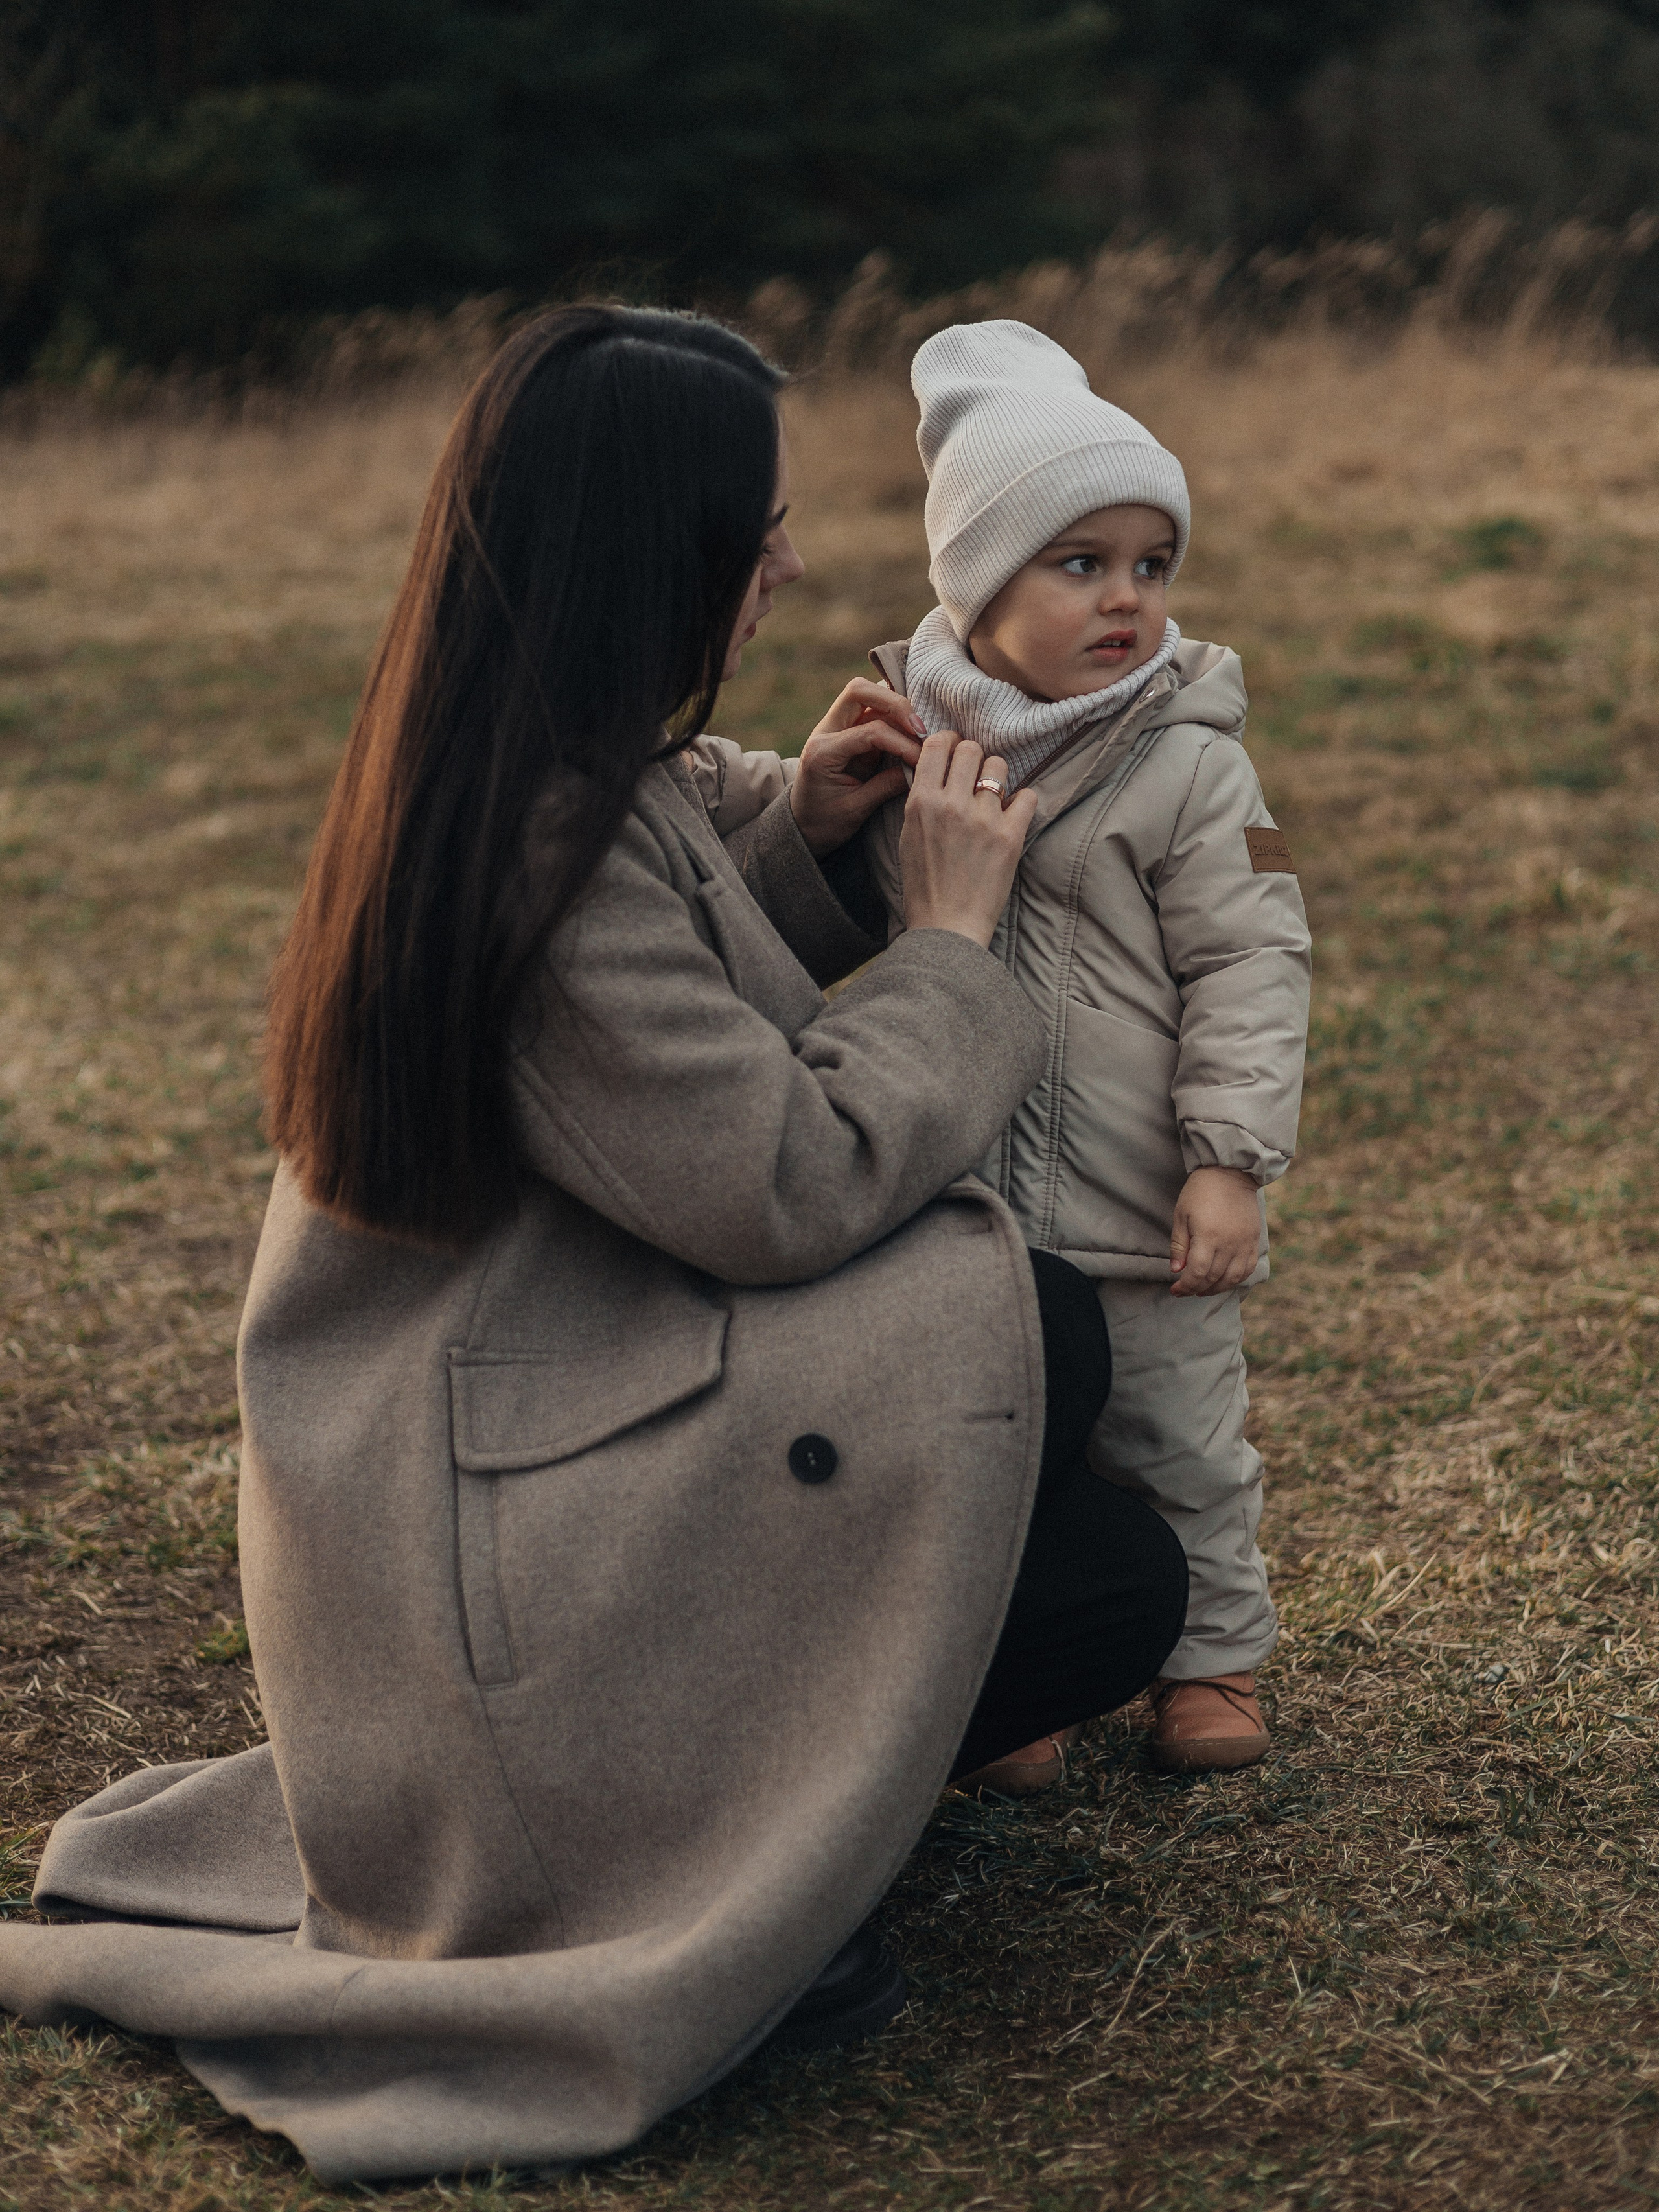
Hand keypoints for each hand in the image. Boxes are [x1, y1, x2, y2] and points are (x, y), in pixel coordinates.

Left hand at [789, 678, 926, 857]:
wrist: (802, 824)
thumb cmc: (825, 822)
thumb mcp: (856, 810)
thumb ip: (886, 787)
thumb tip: (920, 768)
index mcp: (822, 753)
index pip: (869, 732)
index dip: (901, 742)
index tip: (920, 760)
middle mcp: (825, 731)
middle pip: (859, 691)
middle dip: (895, 703)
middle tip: (920, 729)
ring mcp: (835, 725)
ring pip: (867, 693)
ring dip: (896, 706)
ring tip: (918, 730)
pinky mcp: (847, 728)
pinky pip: (871, 707)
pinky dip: (892, 713)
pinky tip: (909, 727)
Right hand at [898, 732, 1035, 946]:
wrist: (946, 928)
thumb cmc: (924, 886)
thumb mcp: (908, 836)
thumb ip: (921, 800)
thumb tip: (935, 768)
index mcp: (921, 802)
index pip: (938, 744)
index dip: (949, 743)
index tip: (954, 754)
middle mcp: (951, 804)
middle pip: (971, 748)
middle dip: (974, 758)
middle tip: (975, 777)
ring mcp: (982, 818)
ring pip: (999, 766)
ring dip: (997, 778)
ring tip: (993, 800)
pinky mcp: (1010, 836)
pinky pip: (1027, 795)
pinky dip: (1022, 803)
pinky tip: (1012, 816)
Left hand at [1169, 1167, 1260, 1296]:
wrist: (1230, 1174)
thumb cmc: (1200, 1192)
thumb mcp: (1181, 1215)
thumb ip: (1179, 1245)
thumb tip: (1176, 1271)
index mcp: (1208, 1236)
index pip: (1197, 1273)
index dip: (1185, 1286)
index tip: (1175, 1290)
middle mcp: (1229, 1243)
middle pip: (1213, 1278)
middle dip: (1197, 1289)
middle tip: (1186, 1290)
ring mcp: (1244, 1243)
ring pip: (1232, 1278)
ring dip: (1216, 1289)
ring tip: (1203, 1289)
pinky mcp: (1254, 1241)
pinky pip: (1248, 1269)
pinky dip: (1235, 1280)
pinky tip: (1223, 1280)